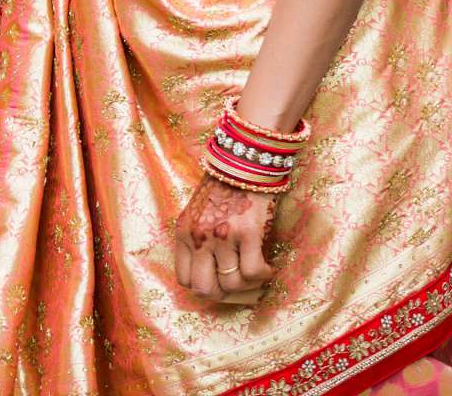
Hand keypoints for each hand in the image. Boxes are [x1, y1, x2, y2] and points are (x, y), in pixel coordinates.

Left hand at [171, 178, 278, 303]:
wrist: (244, 158)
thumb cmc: (223, 186)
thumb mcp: (197, 213)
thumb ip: (197, 239)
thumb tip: (212, 272)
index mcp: (183, 232)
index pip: (184, 279)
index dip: (204, 286)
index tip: (220, 281)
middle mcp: (199, 237)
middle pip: (205, 289)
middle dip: (224, 294)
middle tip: (238, 284)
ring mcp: (222, 236)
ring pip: (232, 285)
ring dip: (248, 285)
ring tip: (257, 272)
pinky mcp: (248, 232)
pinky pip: (253, 272)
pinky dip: (263, 275)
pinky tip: (268, 266)